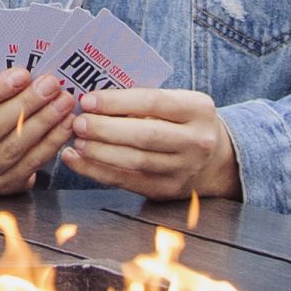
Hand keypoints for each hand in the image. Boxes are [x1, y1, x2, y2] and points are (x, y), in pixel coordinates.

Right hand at [0, 69, 74, 191]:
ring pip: (14, 148)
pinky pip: (30, 164)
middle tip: (50, 85)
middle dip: (25, 104)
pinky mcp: (2, 188)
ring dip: (43, 123)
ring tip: (62, 102)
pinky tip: (64, 125)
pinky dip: (51, 143)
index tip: (23, 74)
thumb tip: (25, 76)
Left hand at [62, 87, 241, 202]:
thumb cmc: (182, 122)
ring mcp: (183, 169)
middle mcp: (196, 141)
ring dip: (98, 152)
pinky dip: (97, 171)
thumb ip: (142, 100)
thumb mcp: (176, 103)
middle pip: (144, 135)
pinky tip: (77, 159)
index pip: (154, 102)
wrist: (214, 160)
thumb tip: (92, 101)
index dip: (117, 102)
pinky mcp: (167, 190)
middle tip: (78, 122)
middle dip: (105, 129)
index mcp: (199, 109)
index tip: (88, 100)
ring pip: (135, 161)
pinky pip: (127, 181)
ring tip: (75, 141)